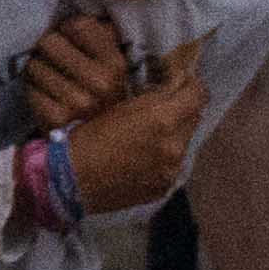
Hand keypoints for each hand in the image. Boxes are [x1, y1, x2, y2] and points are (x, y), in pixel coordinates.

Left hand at [17, 8, 130, 130]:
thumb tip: (77, 7)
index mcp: (116, 64)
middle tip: (53, 61)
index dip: (67, 30)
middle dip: (48, 49)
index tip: (69, 41)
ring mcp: (77, 102)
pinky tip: (45, 97)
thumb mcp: (110, 64)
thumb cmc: (99, 94)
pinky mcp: (54, 118)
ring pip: (34, 64)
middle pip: (49, 41)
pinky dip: (32, 91)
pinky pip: (28, 89)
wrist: (97, 143)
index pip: (77, 25)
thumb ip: (99, 34)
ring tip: (50, 81)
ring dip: (37, 70)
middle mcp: (100, 83)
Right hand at [65, 45, 212, 214]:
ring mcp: (171, 169)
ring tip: (148, 135)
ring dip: (173, 133)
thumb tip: (174, 85)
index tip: (181, 82)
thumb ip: (153, 97)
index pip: (198, 94)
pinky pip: (172, 165)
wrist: (70, 181)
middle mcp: (175, 145)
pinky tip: (142, 158)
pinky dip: (163, 157)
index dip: (192, 84)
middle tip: (162, 106)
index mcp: (163, 119)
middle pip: (194, 117)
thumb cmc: (87, 136)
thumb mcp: (118, 106)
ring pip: (184, 142)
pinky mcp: (164, 187)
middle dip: (182, 108)